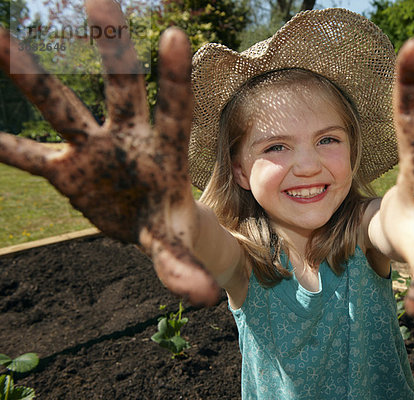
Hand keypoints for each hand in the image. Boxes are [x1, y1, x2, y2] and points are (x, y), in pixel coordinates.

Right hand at [0, 0, 218, 303]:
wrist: (145, 225)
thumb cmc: (167, 224)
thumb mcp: (175, 246)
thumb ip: (184, 267)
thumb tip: (203, 297)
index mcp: (165, 151)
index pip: (174, 108)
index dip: (172, 77)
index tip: (174, 34)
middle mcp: (128, 138)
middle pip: (120, 88)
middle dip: (111, 46)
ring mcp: (92, 149)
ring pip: (61, 106)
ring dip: (29, 74)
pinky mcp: (64, 170)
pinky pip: (23, 154)